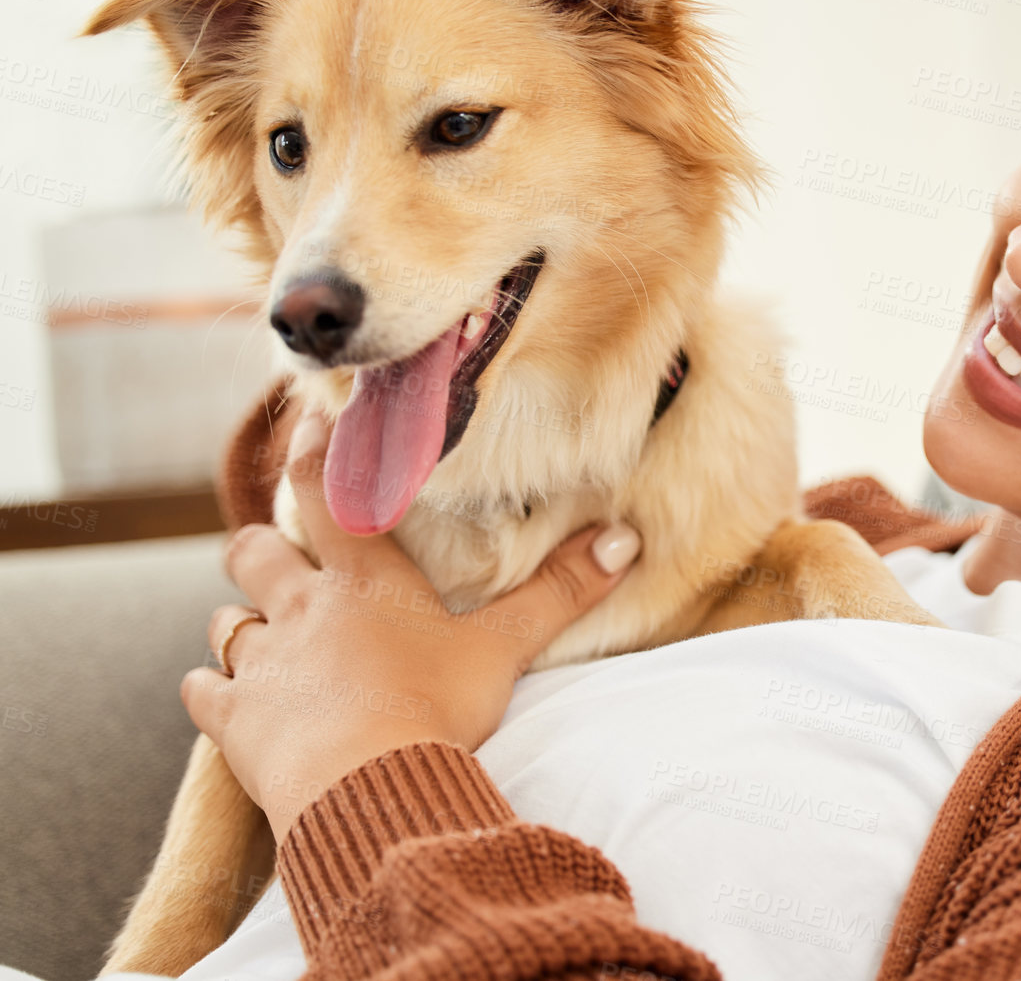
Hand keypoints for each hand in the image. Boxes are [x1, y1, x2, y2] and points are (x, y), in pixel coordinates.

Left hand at [182, 413, 641, 841]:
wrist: (370, 788)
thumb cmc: (439, 710)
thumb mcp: (505, 648)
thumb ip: (561, 592)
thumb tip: (625, 540)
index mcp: (364, 580)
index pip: (331, 493)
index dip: (316, 453)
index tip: (310, 423)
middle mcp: (302, 609)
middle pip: (257, 553)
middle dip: (262, 546)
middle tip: (273, 547)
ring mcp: (261, 665)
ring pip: (227, 621)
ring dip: (241, 622)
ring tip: (257, 630)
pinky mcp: (234, 722)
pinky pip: (204, 691)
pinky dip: (212, 690)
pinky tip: (223, 697)